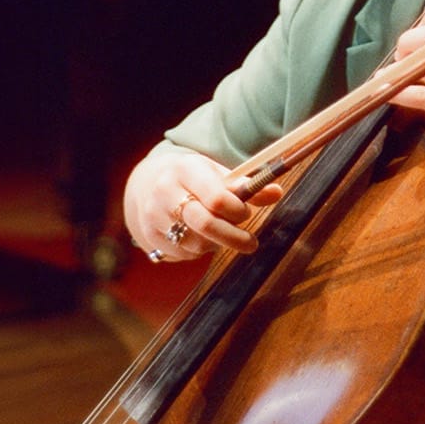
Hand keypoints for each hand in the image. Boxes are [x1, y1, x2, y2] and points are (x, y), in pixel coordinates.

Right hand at [121, 148, 282, 262]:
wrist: (147, 184)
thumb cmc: (192, 178)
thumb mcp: (217, 174)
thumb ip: (247, 185)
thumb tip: (277, 192)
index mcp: (185, 170)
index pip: (217, 198)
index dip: (238, 211)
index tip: (246, 214)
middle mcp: (165, 192)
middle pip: (206, 224)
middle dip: (234, 237)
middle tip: (251, 242)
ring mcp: (154, 216)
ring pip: (197, 243)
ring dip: (216, 243)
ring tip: (221, 232)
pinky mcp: (150, 237)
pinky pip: (183, 254)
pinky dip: (198, 249)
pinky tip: (199, 236)